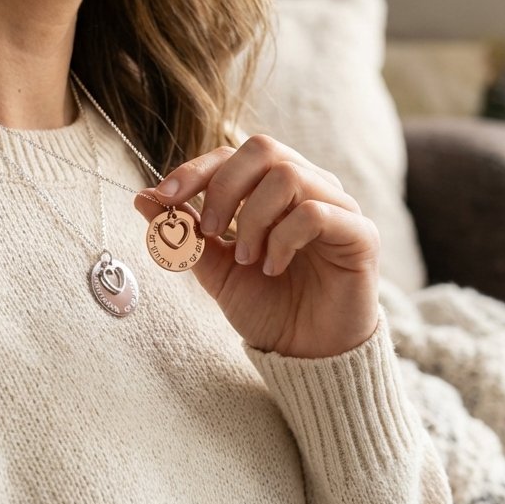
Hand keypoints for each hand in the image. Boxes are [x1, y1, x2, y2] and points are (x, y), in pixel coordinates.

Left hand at [134, 135, 378, 357]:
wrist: (309, 355)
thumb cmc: (270, 307)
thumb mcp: (216, 270)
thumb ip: (187, 234)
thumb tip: (143, 197)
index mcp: (275, 188)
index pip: (233, 154)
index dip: (196, 169)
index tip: (164, 197)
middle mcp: (310, 186)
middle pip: (263, 148)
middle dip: (224, 187)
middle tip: (212, 230)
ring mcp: (339, 206)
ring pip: (288, 176)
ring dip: (254, 218)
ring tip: (248, 258)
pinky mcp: (360, 233)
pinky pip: (316, 212)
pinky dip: (283, 239)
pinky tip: (274, 268)